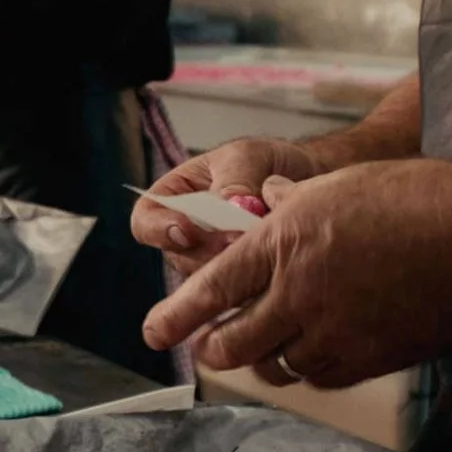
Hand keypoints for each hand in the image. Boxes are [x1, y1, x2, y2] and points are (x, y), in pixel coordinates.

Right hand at [130, 137, 328, 276]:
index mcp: (173, 199)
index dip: (160, 230)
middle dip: (209, 252)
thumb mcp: (249, 157)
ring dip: (234, 267)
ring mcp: (209, 263)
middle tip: (240, 240)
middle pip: (178, 257)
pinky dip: (254, 281)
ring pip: (207, 281)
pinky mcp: (236, 285)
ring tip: (267, 246)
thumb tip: (227, 204)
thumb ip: (235, 179)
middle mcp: (184, 236)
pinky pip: (235, 294)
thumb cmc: (267, 164)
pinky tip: (277, 264)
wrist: (305, 182)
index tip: (187, 230)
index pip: (146, 221)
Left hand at [141, 159, 451, 388]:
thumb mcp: (341, 184)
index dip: (177, 313)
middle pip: (235, 342)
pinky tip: (314, 348)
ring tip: (264, 343)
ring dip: (265, 357)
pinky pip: (319, 376)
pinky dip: (308, 367)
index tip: (153, 331)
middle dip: (214, 348)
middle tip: (207, 346)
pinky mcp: (368, 361)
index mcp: (287, 242)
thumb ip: (291, 203)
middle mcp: (302, 294)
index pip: (213, 286)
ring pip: (277, 365)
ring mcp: (336, 334)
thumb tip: (262, 204)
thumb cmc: (422, 200)